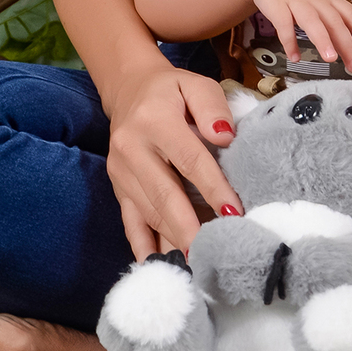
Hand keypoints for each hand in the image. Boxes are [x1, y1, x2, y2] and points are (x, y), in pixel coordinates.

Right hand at [104, 56, 243, 258]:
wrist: (128, 90)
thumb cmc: (171, 91)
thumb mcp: (195, 84)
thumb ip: (212, 106)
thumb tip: (225, 136)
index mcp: (154, 120)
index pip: (189, 159)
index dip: (213, 188)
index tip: (234, 213)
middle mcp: (131, 148)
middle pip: (164, 194)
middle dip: (190, 227)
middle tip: (212, 253)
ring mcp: (120, 172)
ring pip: (149, 213)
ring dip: (174, 240)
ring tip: (199, 262)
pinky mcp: (117, 188)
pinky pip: (130, 223)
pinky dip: (145, 247)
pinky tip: (161, 267)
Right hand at [246, 0, 351, 73]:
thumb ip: (331, 13)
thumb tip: (347, 38)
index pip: (351, 15)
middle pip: (335, 22)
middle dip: (347, 45)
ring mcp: (296, 2)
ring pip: (312, 22)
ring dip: (322, 40)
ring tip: (331, 58)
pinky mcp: (277, 5)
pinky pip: (284, 25)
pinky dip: (289, 42)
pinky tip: (294, 56)